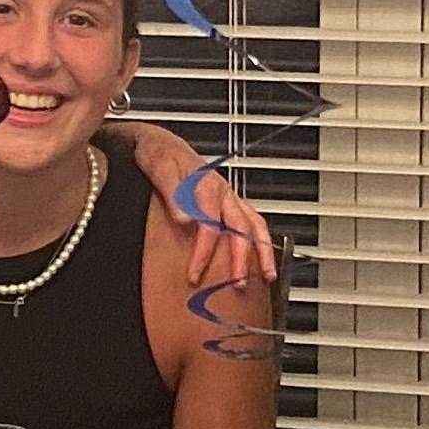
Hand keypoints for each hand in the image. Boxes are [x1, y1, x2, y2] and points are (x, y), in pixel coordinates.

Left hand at [118, 130, 278, 292]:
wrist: (162, 143)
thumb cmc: (160, 155)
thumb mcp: (159, 169)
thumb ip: (172, 194)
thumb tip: (185, 219)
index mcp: (207, 185)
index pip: (210, 225)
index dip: (204, 252)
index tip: (195, 274)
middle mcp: (224, 191)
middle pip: (241, 227)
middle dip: (243, 258)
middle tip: (240, 284)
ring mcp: (229, 197)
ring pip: (254, 224)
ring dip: (263, 250)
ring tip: (268, 276)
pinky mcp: (229, 201)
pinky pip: (252, 221)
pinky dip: (260, 241)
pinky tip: (261, 258)